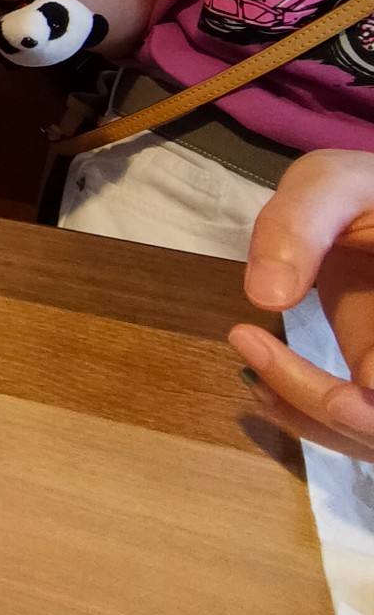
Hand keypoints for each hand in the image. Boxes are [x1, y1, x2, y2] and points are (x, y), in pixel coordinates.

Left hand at [229, 150, 373, 464]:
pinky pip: (365, 429)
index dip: (357, 396)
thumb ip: (301, 224)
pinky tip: (264, 386)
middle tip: (252, 352)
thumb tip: (267, 297)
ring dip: (316, 420)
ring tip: (251, 368)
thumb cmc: (367, 192)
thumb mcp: (331, 185)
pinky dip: (317, 422)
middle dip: (328, 408)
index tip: (267, 345)